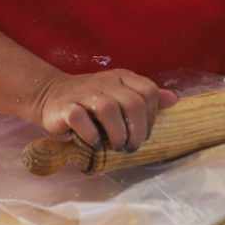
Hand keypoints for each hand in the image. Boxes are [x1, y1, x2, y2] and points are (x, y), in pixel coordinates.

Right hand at [31, 69, 177, 151]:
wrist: (50, 96)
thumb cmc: (91, 101)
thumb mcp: (120, 94)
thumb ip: (146, 97)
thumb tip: (174, 98)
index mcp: (122, 78)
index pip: (149, 92)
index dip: (152, 116)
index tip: (143, 133)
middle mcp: (105, 82)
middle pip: (133, 103)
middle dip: (137, 130)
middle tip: (130, 146)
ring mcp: (84, 93)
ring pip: (108, 109)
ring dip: (117, 134)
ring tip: (115, 146)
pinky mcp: (65, 107)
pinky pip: (80, 118)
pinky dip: (90, 134)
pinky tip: (94, 143)